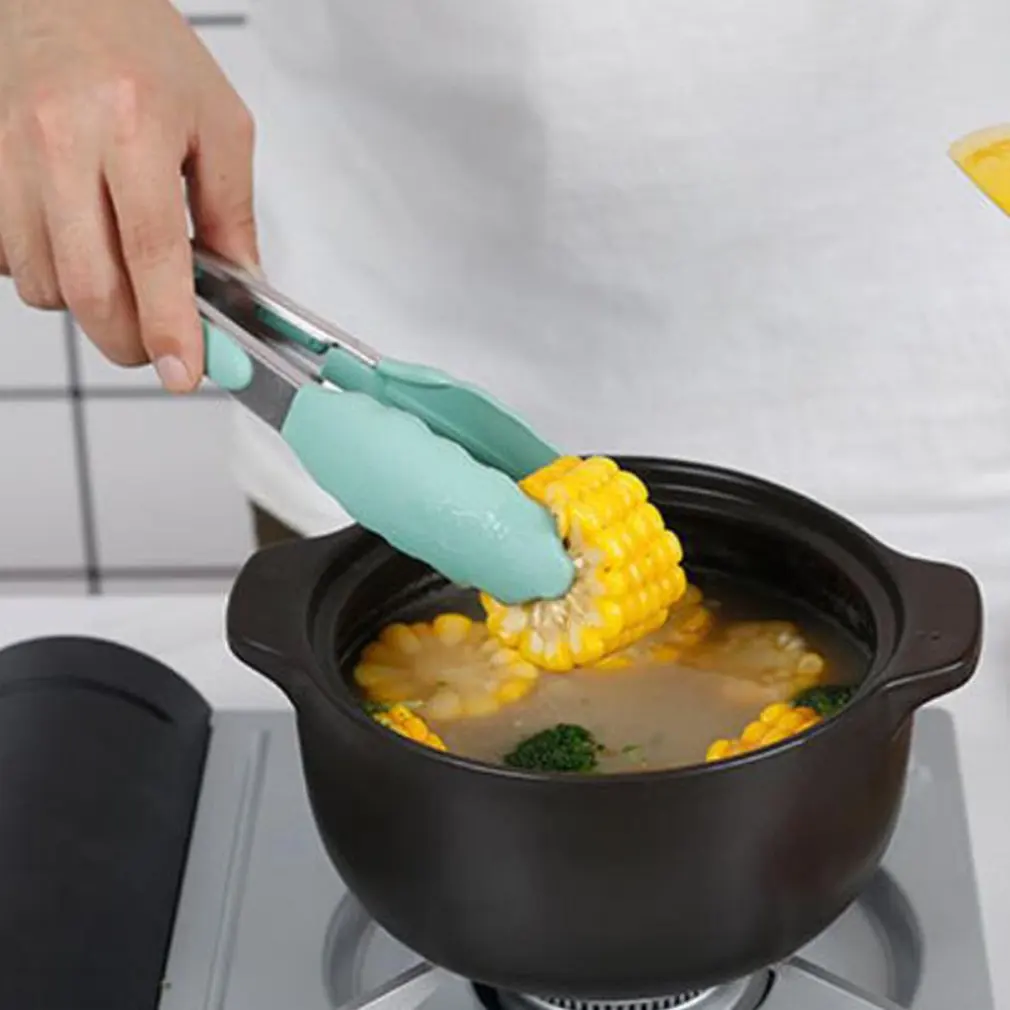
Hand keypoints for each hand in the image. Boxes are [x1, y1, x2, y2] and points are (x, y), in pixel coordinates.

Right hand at [0, 0, 258, 390]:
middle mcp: (60, 140)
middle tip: (158, 346)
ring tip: (121, 275)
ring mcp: (9, 154)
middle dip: (129, 339)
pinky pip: (9, 260)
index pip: (152, 252)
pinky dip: (49, 275)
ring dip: (88, 306)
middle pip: (89, 285)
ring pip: (43, 283)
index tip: (184, 373)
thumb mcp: (219, 125)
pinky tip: (78, 245)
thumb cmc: (145, 52)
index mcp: (134, 125)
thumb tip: (242, 290)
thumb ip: (231, 214)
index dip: (170, 325)